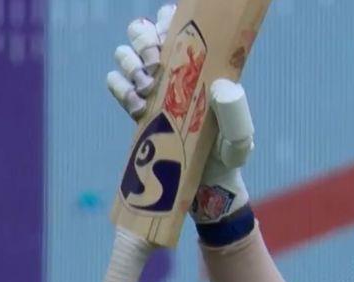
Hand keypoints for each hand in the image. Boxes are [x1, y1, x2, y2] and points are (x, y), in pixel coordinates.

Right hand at [106, 5, 255, 223]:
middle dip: (145, 42)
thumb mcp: (238, 140)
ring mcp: (152, 86)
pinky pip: (115, 81)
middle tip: (157, 67)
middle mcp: (172, 68)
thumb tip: (220, 87)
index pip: (176, 21)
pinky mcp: (136, 107)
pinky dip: (121, 90)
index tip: (170, 38)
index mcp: (198, 61)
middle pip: (144, 30)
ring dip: (132, 66)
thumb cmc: (227, 159)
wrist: (203, 187)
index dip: (167, 20)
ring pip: (125, 53)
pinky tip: (139, 110)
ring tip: (148, 92)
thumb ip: (236, 116)